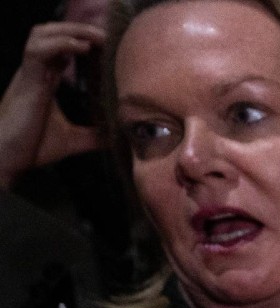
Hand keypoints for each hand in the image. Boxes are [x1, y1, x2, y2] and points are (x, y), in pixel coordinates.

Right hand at [0, 21, 104, 187]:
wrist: (7, 159)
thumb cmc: (32, 148)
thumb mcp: (73, 140)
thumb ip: (95, 136)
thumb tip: (120, 137)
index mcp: (45, 80)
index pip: (63, 48)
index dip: (83, 41)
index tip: (110, 46)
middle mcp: (36, 72)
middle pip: (52, 32)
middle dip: (80, 29)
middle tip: (108, 37)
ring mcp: (30, 74)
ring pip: (43, 33)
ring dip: (71, 30)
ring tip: (97, 38)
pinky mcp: (26, 81)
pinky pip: (37, 50)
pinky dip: (61, 43)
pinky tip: (83, 47)